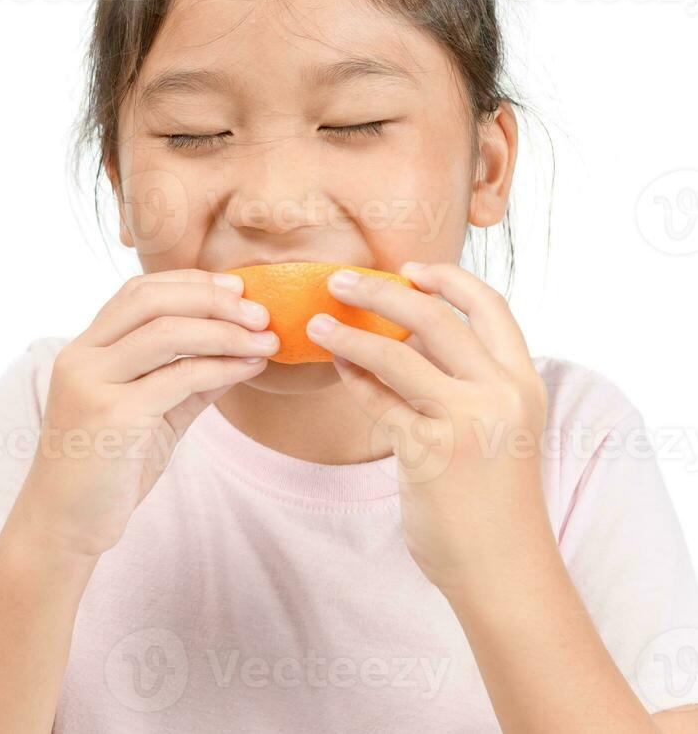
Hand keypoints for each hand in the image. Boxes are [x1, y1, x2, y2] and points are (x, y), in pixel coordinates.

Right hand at [7, 269, 274, 556]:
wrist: (62, 524)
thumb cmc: (103, 471)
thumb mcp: (148, 416)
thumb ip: (185, 381)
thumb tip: (239, 353)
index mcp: (83, 351)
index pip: (136, 292)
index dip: (189, 283)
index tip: (236, 289)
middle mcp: (81, 359)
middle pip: (151, 301)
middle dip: (212, 299)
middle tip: (260, 312)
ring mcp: (94, 386)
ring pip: (167, 333)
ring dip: (225, 330)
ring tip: (266, 340)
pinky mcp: (115, 417)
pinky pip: (179, 378)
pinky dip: (222, 367)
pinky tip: (249, 369)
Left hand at [309, 261, 552, 596]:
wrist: (502, 567)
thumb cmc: (492, 496)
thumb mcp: (498, 426)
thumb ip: (466, 379)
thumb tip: (410, 330)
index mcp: (523, 382)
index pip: (489, 306)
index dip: (447, 278)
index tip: (408, 269)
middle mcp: (500, 395)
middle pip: (434, 319)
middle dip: (381, 291)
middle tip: (339, 279)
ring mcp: (465, 423)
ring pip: (396, 356)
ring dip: (348, 333)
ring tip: (315, 322)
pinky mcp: (428, 452)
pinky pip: (377, 400)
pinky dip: (350, 376)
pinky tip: (333, 365)